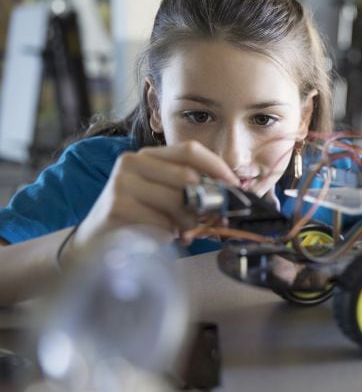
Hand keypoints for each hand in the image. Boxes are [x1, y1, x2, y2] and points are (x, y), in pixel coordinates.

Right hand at [64, 141, 238, 264]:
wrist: (96, 241)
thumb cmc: (140, 218)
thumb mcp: (167, 198)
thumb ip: (192, 192)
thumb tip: (228, 198)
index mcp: (149, 156)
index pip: (190, 150)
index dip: (217, 167)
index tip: (235, 185)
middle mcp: (132, 163)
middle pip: (187, 176)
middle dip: (208, 201)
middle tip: (214, 219)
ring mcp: (122, 183)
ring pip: (176, 200)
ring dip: (190, 222)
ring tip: (186, 232)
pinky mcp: (116, 207)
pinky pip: (161, 221)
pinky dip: (170, 234)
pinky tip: (164, 238)